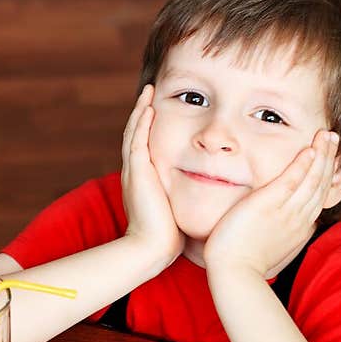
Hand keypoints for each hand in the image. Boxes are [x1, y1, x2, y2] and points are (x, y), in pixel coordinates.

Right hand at [121, 84, 183, 266]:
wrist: (151, 250)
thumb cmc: (168, 237)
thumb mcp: (177, 210)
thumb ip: (184, 196)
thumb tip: (206, 192)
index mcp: (144, 180)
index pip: (145, 146)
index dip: (149, 127)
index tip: (159, 110)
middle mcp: (135, 173)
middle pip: (136, 134)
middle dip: (142, 113)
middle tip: (150, 91)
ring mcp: (134, 172)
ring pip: (134, 133)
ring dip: (141, 110)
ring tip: (149, 91)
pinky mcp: (138, 174)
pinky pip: (137, 141)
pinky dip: (141, 123)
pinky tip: (149, 108)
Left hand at [204, 129, 339, 281]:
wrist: (234, 273)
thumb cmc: (245, 261)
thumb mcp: (273, 245)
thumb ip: (284, 231)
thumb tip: (293, 226)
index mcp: (300, 227)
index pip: (320, 195)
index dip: (328, 174)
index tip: (332, 159)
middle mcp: (299, 218)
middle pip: (322, 183)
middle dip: (331, 158)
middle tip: (335, 138)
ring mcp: (286, 211)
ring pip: (312, 179)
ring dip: (322, 155)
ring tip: (328, 135)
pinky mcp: (269, 204)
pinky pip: (292, 180)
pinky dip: (303, 164)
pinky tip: (310, 149)